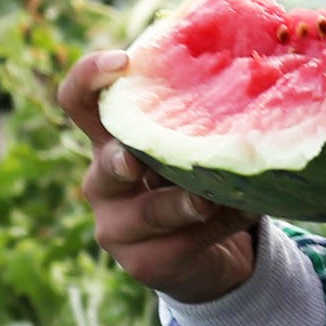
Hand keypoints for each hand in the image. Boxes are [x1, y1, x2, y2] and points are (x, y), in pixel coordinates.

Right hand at [56, 49, 260, 303]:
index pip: (79, 101)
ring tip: (206, 200)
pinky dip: (220, 224)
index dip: (89, 76)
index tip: (121, 62)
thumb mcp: (192, 147)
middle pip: (105, 162)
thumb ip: (199, 119)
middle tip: (136, 160)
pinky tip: (245, 212)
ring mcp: (116, 226)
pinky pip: (182, 240)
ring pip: (148, 211)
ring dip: (183, 202)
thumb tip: (246, 77)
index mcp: (109, 140)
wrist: (210, 258)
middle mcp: (103, 181)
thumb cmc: (196, 183)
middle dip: (122, 159)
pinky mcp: (141, 263)